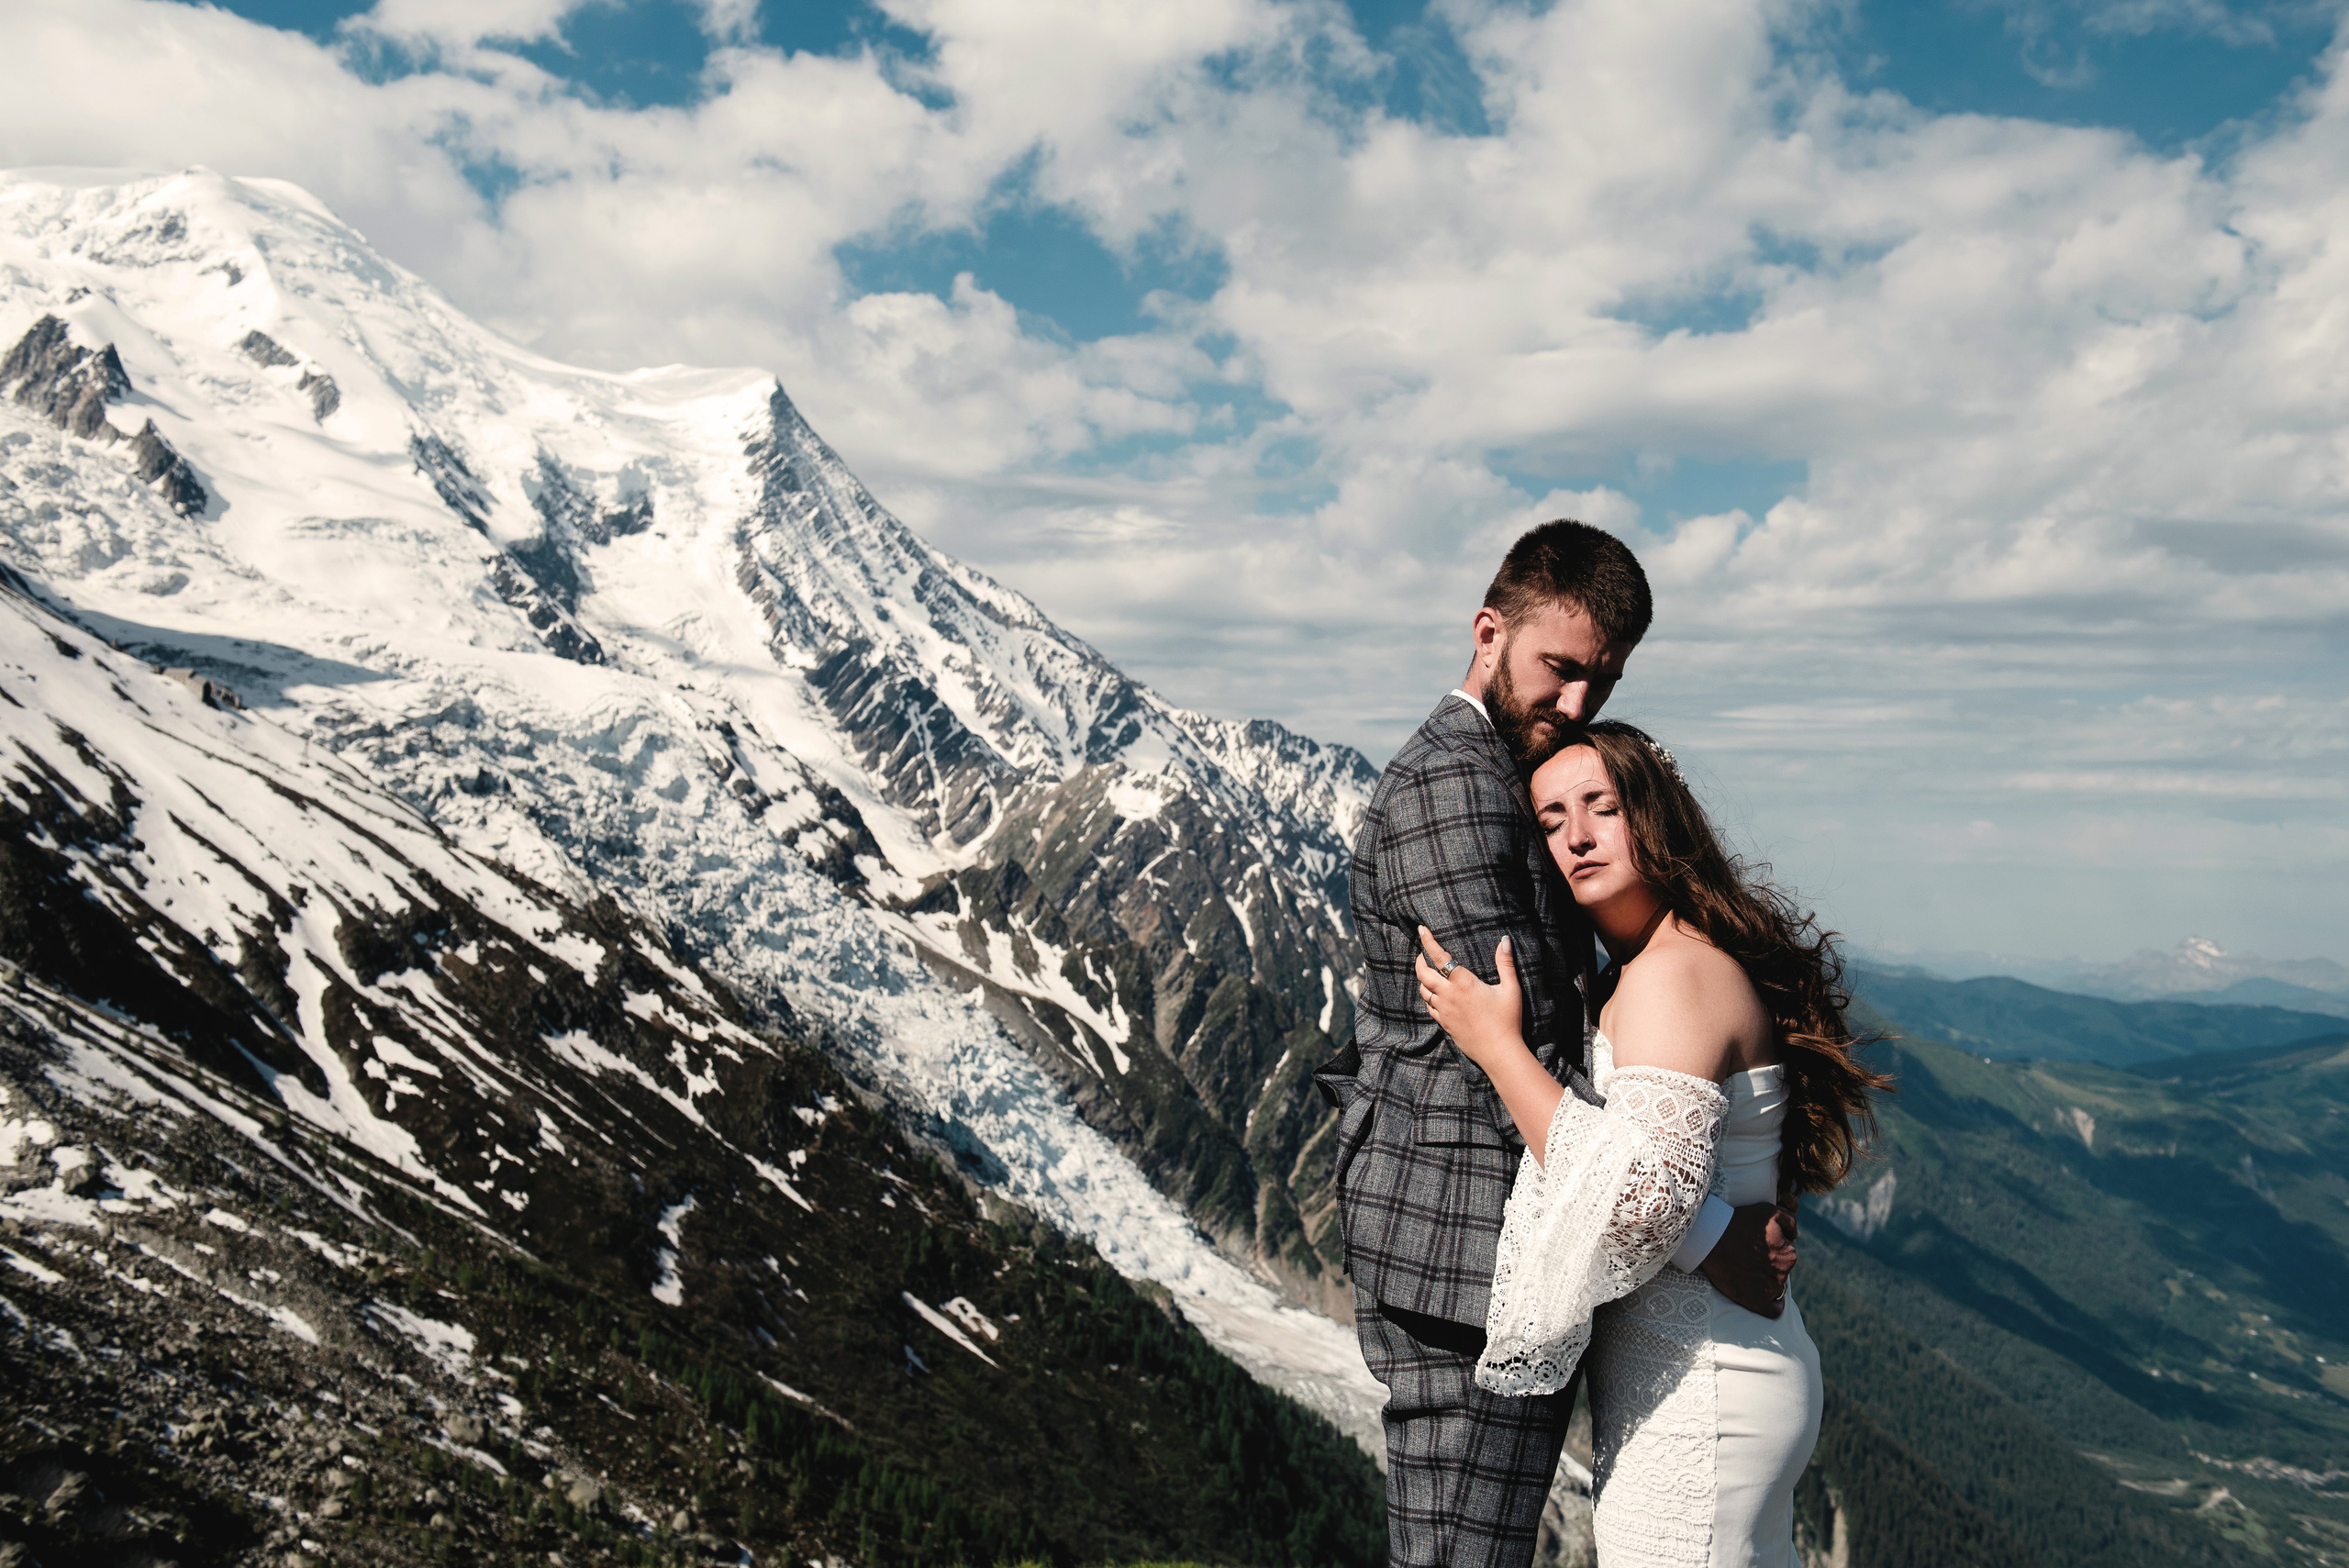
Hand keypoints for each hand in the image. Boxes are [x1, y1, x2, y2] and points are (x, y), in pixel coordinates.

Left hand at [1414, 927, 1527, 1070]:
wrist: (1499, 1052)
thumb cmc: (1507, 1020)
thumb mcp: (1511, 989)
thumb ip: (1506, 964)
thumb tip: (1505, 940)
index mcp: (1463, 982)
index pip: (1439, 957)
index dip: (1428, 941)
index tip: (1421, 929)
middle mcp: (1448, 995)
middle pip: (1423, 973)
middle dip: (1420, 960)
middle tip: (1424, 953)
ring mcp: (1444, 1010)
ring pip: (1423, 990)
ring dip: (1424, 979)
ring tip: (1429, 972)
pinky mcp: (1444, 1023)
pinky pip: (1429, 1006)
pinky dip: (1429, 997)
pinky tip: (1435, 995)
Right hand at [1698, 1202, 1797, 1317]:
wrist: (1711, 1237)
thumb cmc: (1739, 1222)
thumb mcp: (1770, 1211)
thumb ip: (1790, 1222)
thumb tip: (1795, 1235)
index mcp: (1790, 1253)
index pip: (1786, 1251)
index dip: (1772, 1246)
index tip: (1757, 1243)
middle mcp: (1784, 1272)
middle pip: (1781, 1268)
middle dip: (1770, 1262)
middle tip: (1750, 1255)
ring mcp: (1771, 1289)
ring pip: (1776, 1285)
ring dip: (1766, 1278)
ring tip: (1746, 1269)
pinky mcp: (1757, 1301)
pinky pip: (1773, 1310)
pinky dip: (1771, 1304)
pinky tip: (1762, 1295)